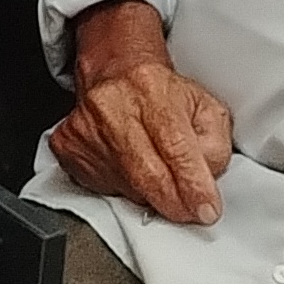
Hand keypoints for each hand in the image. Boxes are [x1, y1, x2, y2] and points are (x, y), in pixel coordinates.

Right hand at [48, 0, 232, 225]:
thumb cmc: (161, 93)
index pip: (175, 146)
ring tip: (156, 169)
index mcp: (151, 88)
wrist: (116, 73)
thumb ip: (216, 145)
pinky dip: (124, 188)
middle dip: (175, 203)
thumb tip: (206, 180)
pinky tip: (129, 167)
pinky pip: (103, 188)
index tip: (206, 209)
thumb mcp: (206, 108)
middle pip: (147, 174)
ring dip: (150, 193)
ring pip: (128, 188)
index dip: (193, 185)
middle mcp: (112, 105)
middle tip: (190, 210)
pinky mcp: (68, 146)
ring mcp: (86, 127)